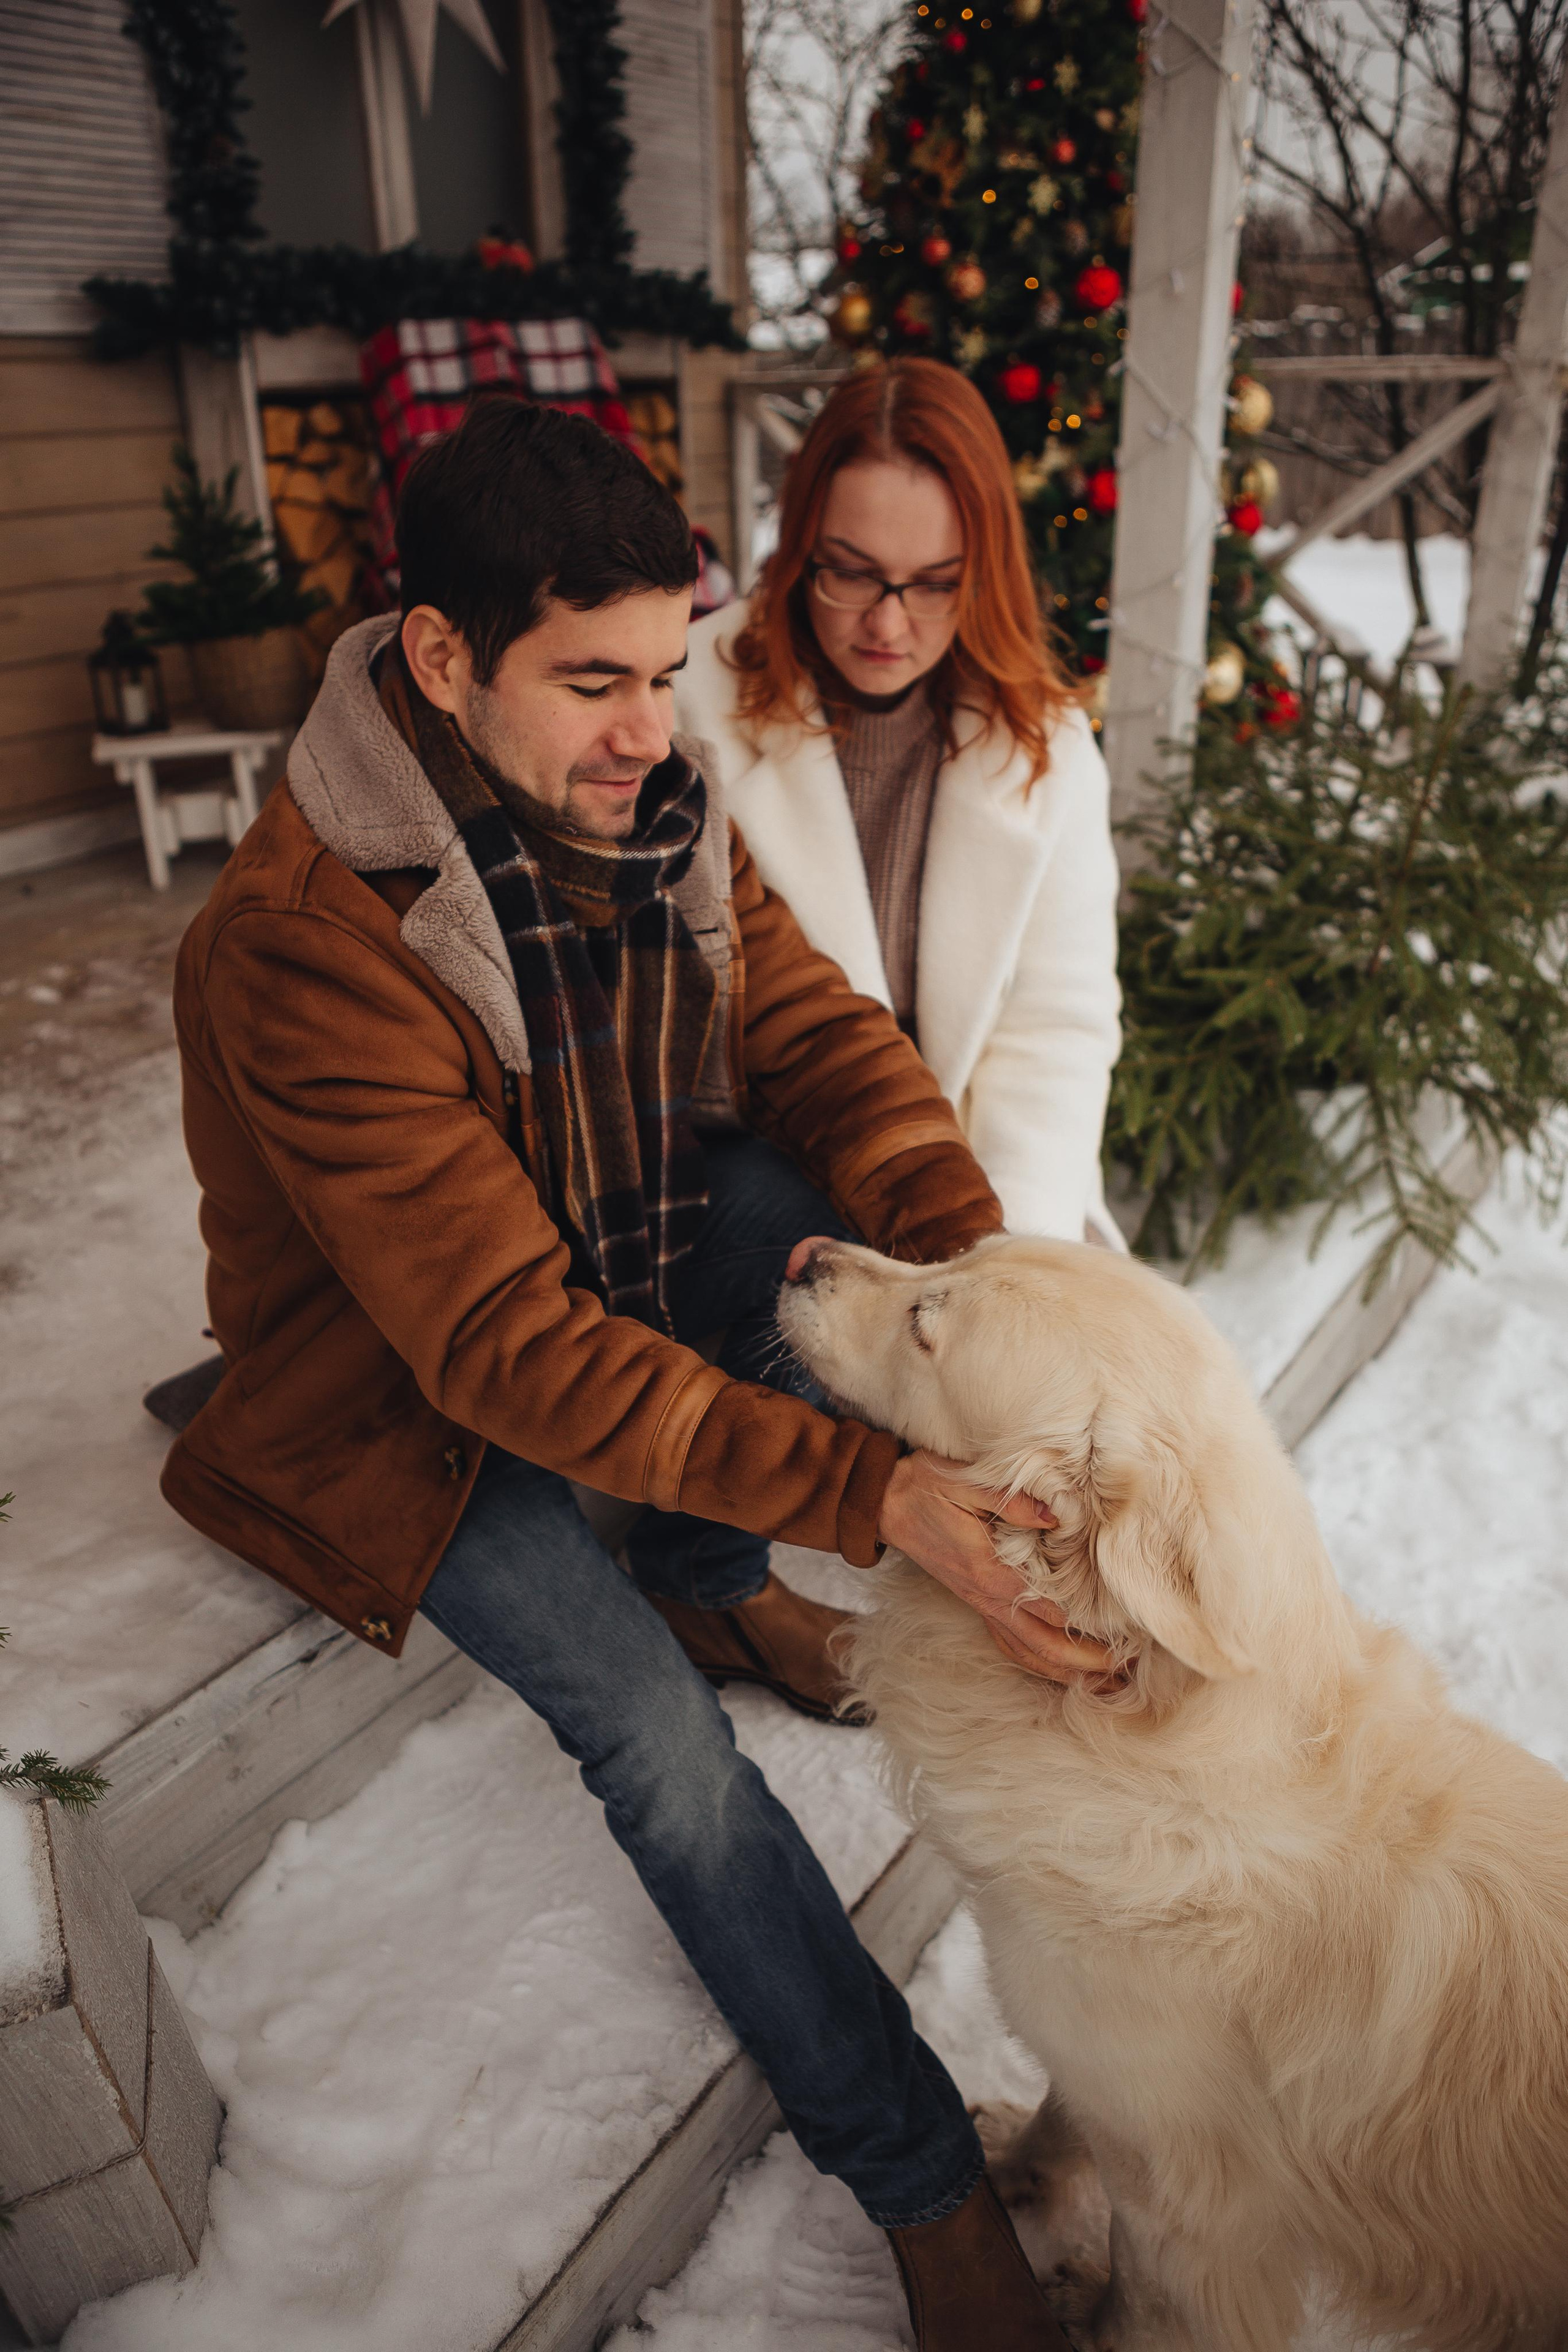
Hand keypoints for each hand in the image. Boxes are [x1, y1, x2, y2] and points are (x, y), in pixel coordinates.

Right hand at [876, 1451, 1122, 1684]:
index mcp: (988, 1572)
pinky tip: (1061, 1671)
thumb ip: (1012, 1501)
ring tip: (1106, 1682)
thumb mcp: (966, 1483)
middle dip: (1087, 1663)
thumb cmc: (925, 1488)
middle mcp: (986, 1597)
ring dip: (1067, 1672)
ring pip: (1028, 1653)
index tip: (1127, 1632)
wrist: (886, 1503)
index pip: (1047, 1611)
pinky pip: (1010, 1644)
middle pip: (1044, 1646)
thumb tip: (1058, 1516)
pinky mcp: (976, 1602)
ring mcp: (980, 1604)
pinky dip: (1039, 1662)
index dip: (1088, 1627)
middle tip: (1128, 1670)